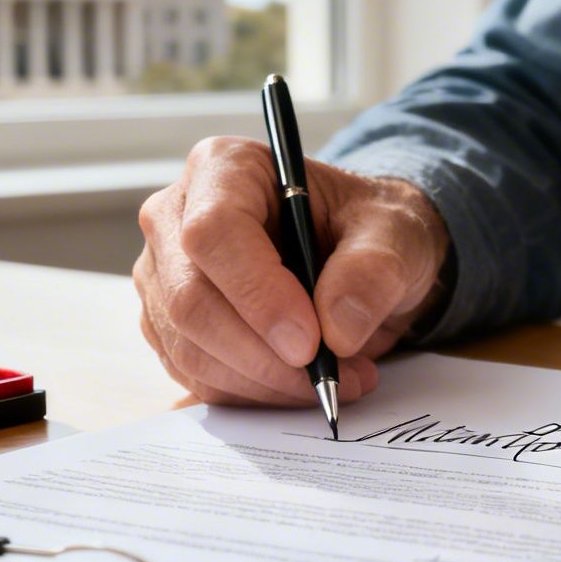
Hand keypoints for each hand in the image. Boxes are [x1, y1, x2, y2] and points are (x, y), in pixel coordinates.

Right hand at [134, 136, 451, 405]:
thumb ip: (373, 270)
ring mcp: (165, 276)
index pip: (213, 232)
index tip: (310, 342)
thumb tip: (336, 329)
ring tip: (335, 379)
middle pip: (192, 300)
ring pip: (191, 348)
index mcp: (224, 168)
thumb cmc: (367, 228)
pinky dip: (252, 393)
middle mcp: (176, 218)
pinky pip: (197, 376)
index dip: (257, 293)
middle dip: (264, 355)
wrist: (358, 257)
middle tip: (330, 376)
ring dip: (264, 382)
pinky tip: (300, 384)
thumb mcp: (395, 233)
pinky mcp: (170, 326)